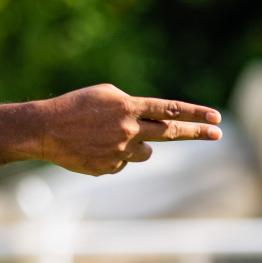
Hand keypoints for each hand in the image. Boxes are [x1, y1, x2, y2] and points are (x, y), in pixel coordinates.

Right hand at [31, 84, 220, 175]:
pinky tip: (91, 148)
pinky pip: (122, 163)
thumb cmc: (74, 106)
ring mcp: (120, 151)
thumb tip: (152, 121)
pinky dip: (112, 155)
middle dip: (196, 132)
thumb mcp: (105, 94)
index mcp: (129, 107)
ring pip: (145, 152)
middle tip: (218, 134)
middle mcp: (129, 130)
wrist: (43, 130)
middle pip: (171, 132)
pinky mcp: (109, 168)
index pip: (170, 110)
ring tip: (108, 138)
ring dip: (137, 145)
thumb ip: (133, 105)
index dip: (195, 113)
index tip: (216, 117)